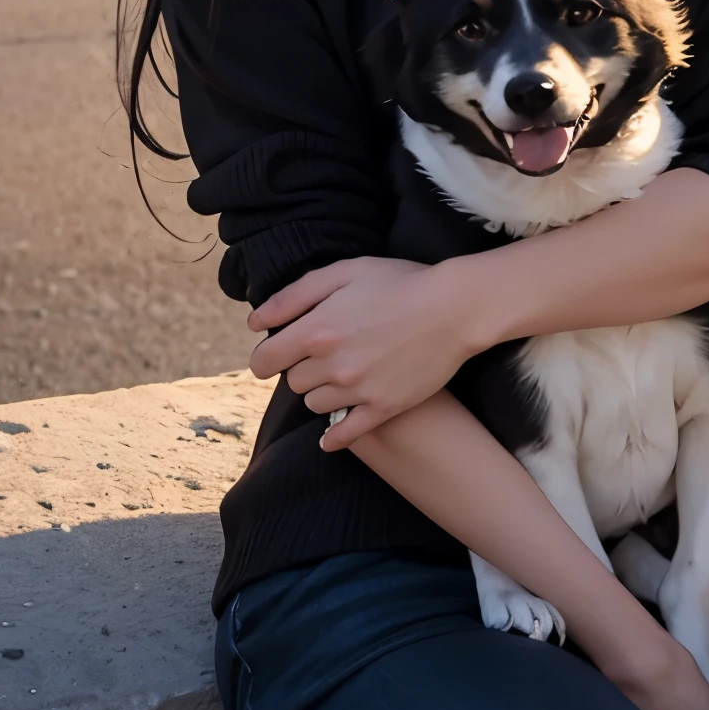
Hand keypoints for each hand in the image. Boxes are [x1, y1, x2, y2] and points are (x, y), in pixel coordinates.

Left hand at [248, 258, 472, 448]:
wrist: (454, 308)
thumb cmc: (399, 283)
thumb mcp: (344, 272)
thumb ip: (293, 296)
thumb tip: (254, 322)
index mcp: (317, 330)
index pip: (265, 360)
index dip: (267, 356)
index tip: (277, 353)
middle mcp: (332, 365)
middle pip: (293, 381)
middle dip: (303, 366)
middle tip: (328, 351)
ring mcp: (358, 391)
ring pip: (315, 405)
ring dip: (322, 391)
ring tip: (345, 373)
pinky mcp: (382, 409)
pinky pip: (343, 435)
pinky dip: (333, 436)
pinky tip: (332, 435)